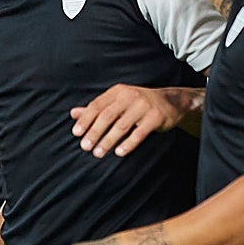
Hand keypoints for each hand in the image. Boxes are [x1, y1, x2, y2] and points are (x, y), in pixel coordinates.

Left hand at [70, 84, 198, 156]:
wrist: (170, 102)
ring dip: (108, 141)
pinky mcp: (155, 118)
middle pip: (107, 116)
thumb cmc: (138, 104)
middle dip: (95, 132)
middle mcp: (129, 96)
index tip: (77, 134)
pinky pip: (139, 133)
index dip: (86, 120)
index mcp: (117, 92)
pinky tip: (119, 152)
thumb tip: (73, 113)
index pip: (97, 105)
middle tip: (85, 147)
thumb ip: (97, 108)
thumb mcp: (118, 102)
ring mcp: (143, 106)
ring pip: (121, 126)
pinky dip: (128, 143)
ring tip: (98, 153)